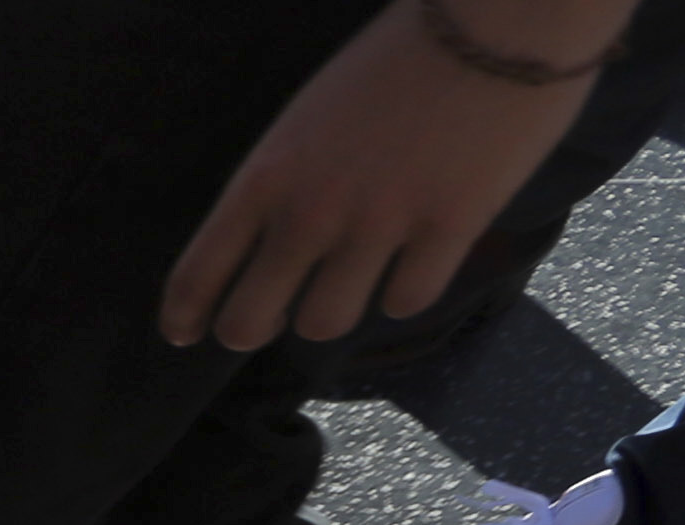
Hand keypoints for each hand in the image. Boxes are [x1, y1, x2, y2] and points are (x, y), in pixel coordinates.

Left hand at [161, 0, 616, 348]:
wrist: (499, 18)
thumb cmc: (398, 59)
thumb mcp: (307, 118)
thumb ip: (282, 182)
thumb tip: (268, 242)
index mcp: (265, 178)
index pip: (197, 275)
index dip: (185, 317)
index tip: (188, 333)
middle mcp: (310, 213)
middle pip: (249, 323)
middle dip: (253, 329)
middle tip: (270, 319)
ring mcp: (380, 225)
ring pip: (325, 324)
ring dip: (332, 312)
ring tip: (348, 287)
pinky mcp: (450, 230)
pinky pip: (405, 302)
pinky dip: (403, 294)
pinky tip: (410, 269)